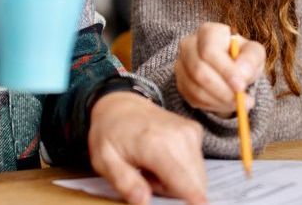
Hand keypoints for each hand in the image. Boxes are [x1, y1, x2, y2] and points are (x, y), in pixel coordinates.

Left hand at [88, 92, 206, 204]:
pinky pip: (196, 165)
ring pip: (197, 176)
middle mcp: (180, 136)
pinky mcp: (195, 131)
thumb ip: (124, 182)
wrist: (120, 105)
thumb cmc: (110, 134)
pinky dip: (182, 169)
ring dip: (178, 181)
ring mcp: (190, 132)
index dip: (194, 200)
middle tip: (148, 178)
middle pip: (194, 184)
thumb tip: (143, 202)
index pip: (185, 181)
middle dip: (174, 191)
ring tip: (153, 168)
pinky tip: (163, 159)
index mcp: (156, 144)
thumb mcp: (104, 160)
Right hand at [176, 22, 265, 115]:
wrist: (231, 69)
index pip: (209, 50)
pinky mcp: (180, 82)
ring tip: (238, 102)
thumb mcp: (254, 53)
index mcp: (208, 32)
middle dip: (222, 90)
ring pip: (196, 88)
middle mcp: (189, 44)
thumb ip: (251, 60)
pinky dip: (212, 105)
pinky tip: (226, 102)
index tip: (240, 86)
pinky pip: (193, 99)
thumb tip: (241, 74)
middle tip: (240, 100)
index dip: (225, 70)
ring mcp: (181, 64)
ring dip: (219, 100)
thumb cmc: (242, 57)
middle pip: (198, 70)